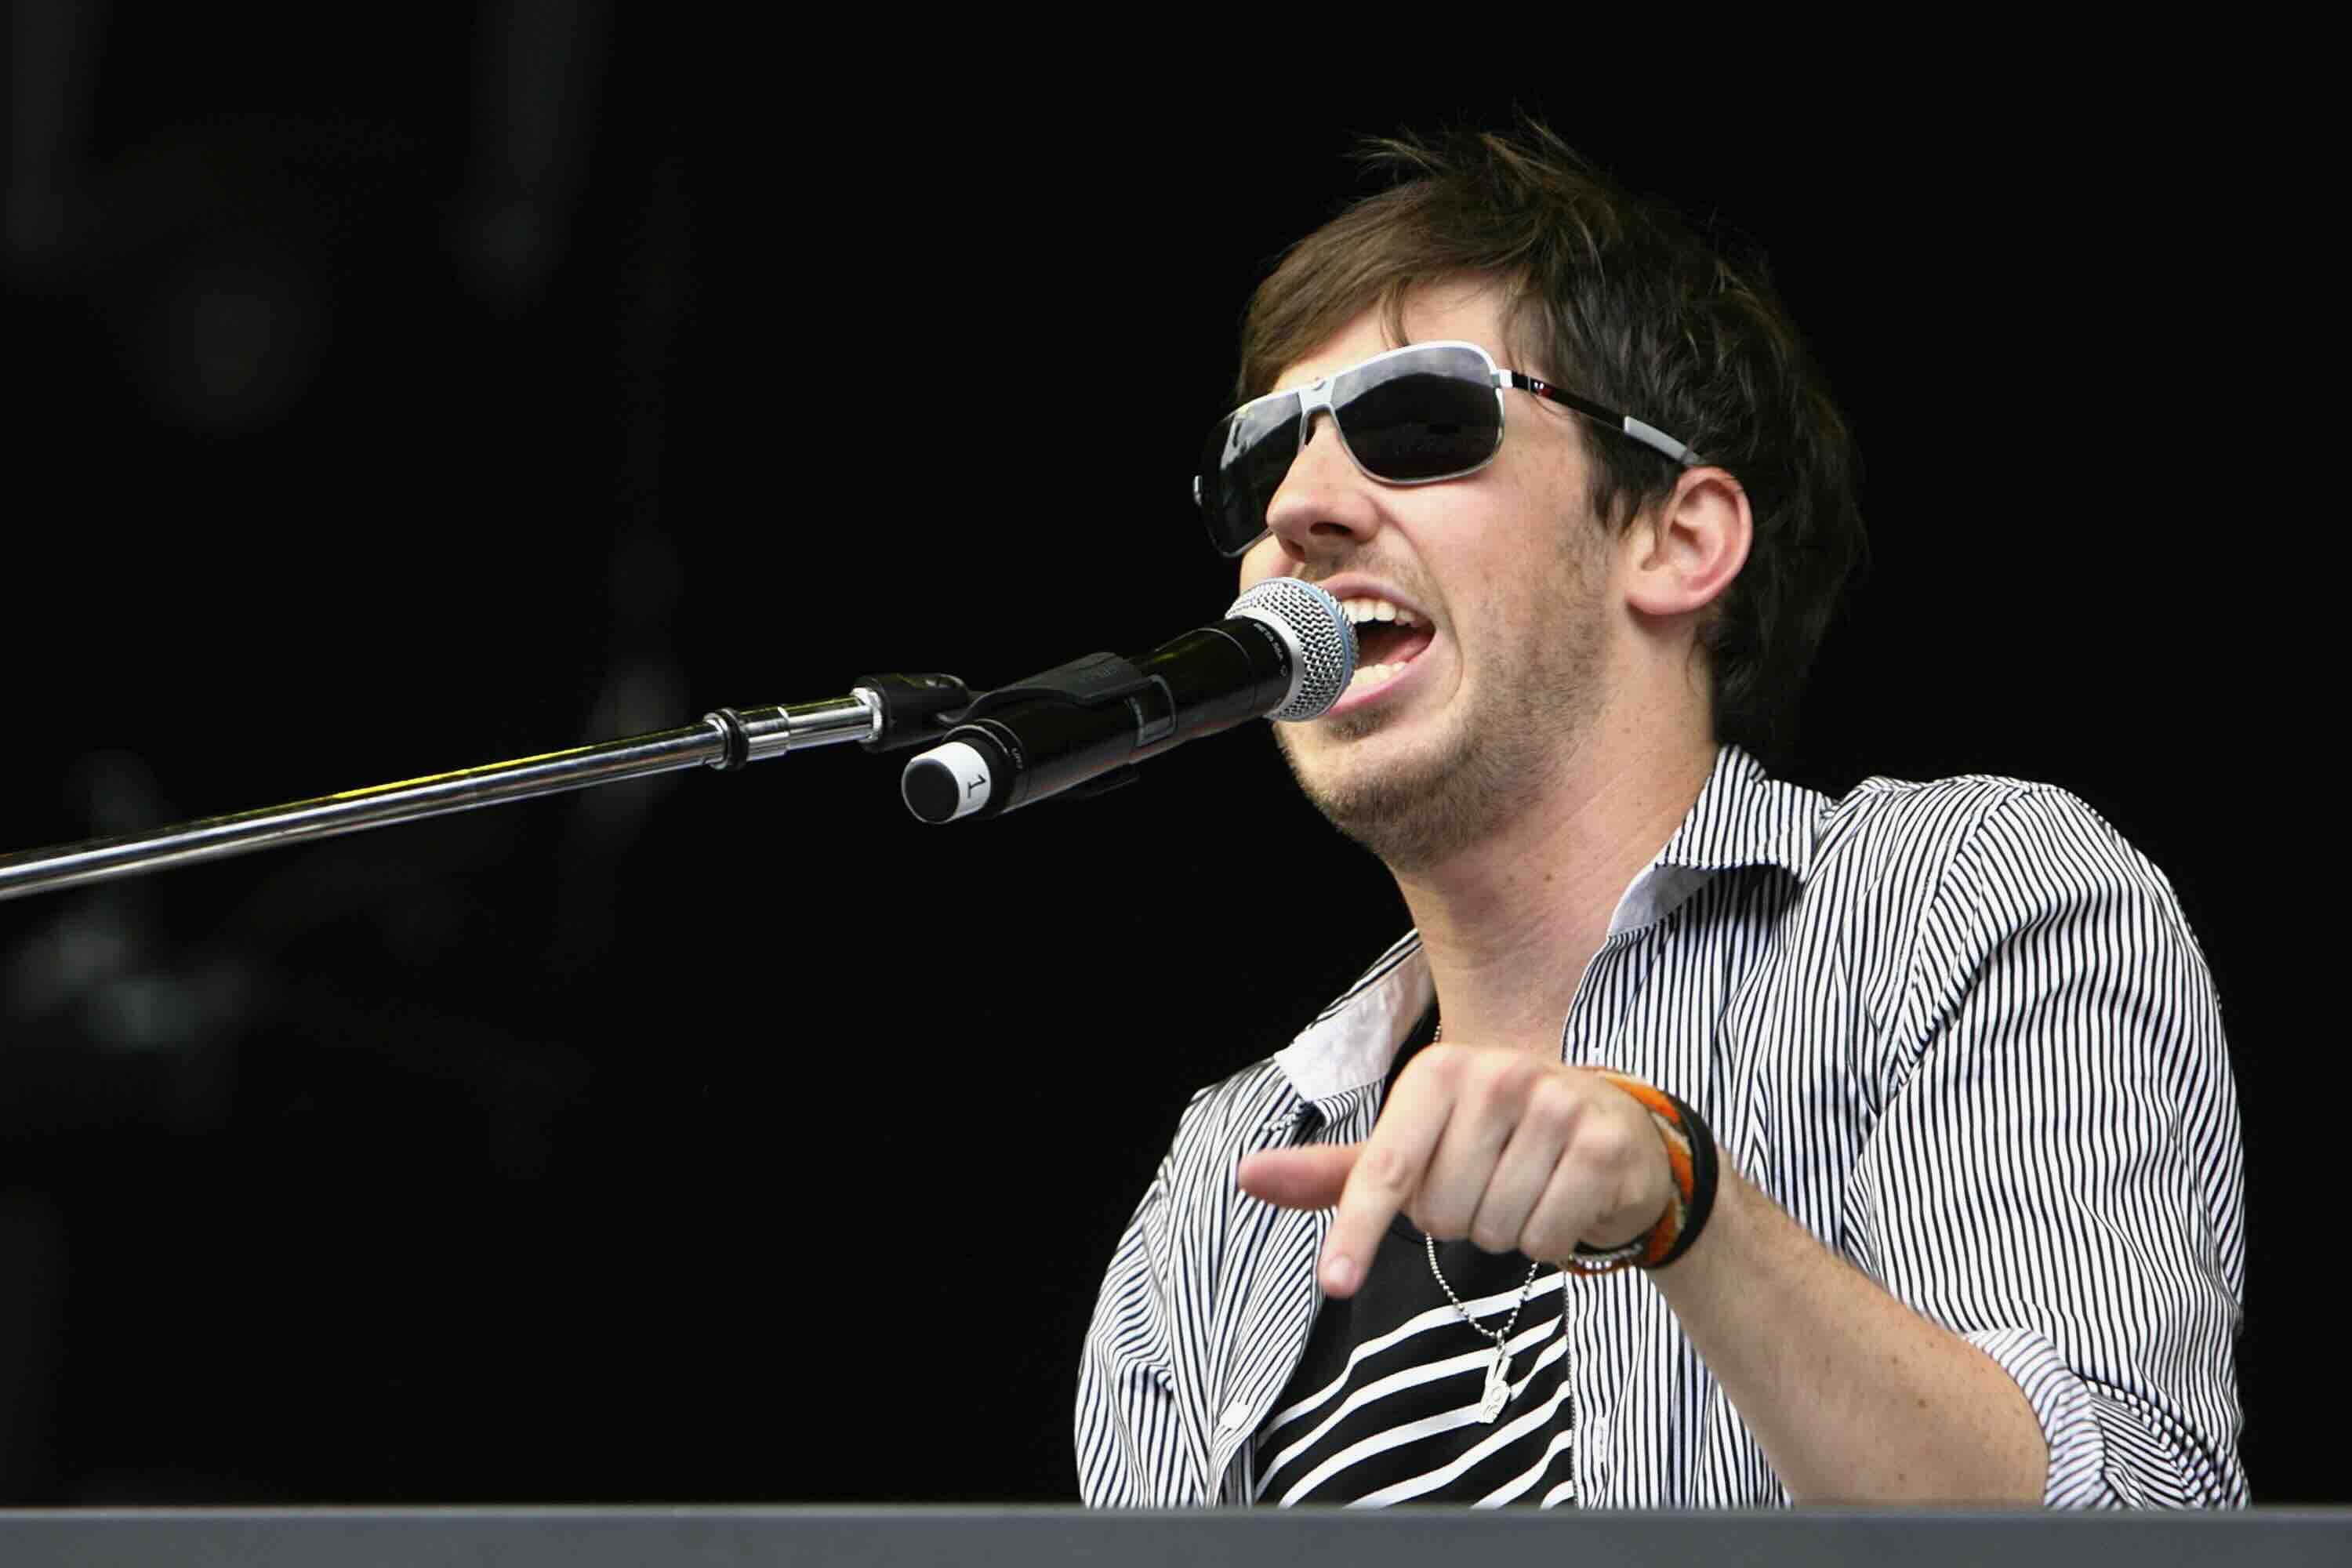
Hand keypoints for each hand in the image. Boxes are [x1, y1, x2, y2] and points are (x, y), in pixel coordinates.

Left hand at [1236, 1043, 1670, 1297]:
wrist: (1617, 1135)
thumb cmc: (1497, 1144)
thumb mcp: (1417, 1148)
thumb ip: (1337, 1172)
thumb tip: (1246, 1175)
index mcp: (1439, 1070)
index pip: (1386, 1169)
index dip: (1358, 1231)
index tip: (1334, 1284)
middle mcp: (1497, 1073)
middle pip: (1441, 1212)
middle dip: (1457, 1220)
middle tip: (1489, 1185)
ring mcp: (1556, 1104)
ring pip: (1493, 1229)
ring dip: (1504, 1232)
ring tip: (1527, 1190)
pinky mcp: (1603, 1145)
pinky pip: (1546, 1239)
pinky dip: (1548, 1242)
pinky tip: (1564, 1202)